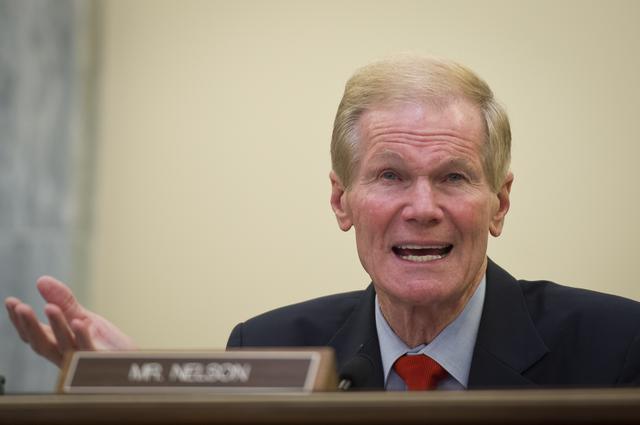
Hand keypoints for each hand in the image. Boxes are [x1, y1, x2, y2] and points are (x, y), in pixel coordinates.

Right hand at [5, 276, 135, 366]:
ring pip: (65, 346)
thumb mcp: (83, 317)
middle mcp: (65, 355)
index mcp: (57, 345)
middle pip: (43, 344)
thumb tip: (41, 280)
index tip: (11, 302)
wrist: (131, 360)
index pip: (33, 336)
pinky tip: (79, 322)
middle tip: (21, 307)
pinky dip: (83, 337)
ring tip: (49, 307)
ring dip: (57, 327)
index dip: (20, 321)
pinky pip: (90, 350)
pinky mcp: (101, 362)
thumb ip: (63, 301)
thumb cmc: (104, 344)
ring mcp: (83, 361)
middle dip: (30, 326)